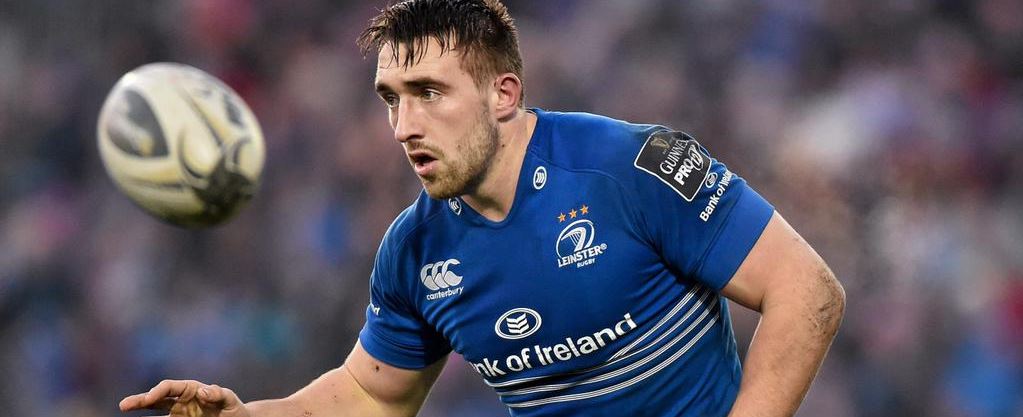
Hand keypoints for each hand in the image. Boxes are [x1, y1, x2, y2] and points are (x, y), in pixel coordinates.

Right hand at [119, 379, 247, 416]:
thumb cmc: (234, 409)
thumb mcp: (230, 400)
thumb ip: (219, 393)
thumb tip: (203, 391)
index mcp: (191, 390)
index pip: (169, 387)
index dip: (158, 390)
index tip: (150, 397)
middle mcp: (181, 402)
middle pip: (156, 399)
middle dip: (140, 401)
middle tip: (124, 405)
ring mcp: (179, 416)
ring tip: (125, 416)